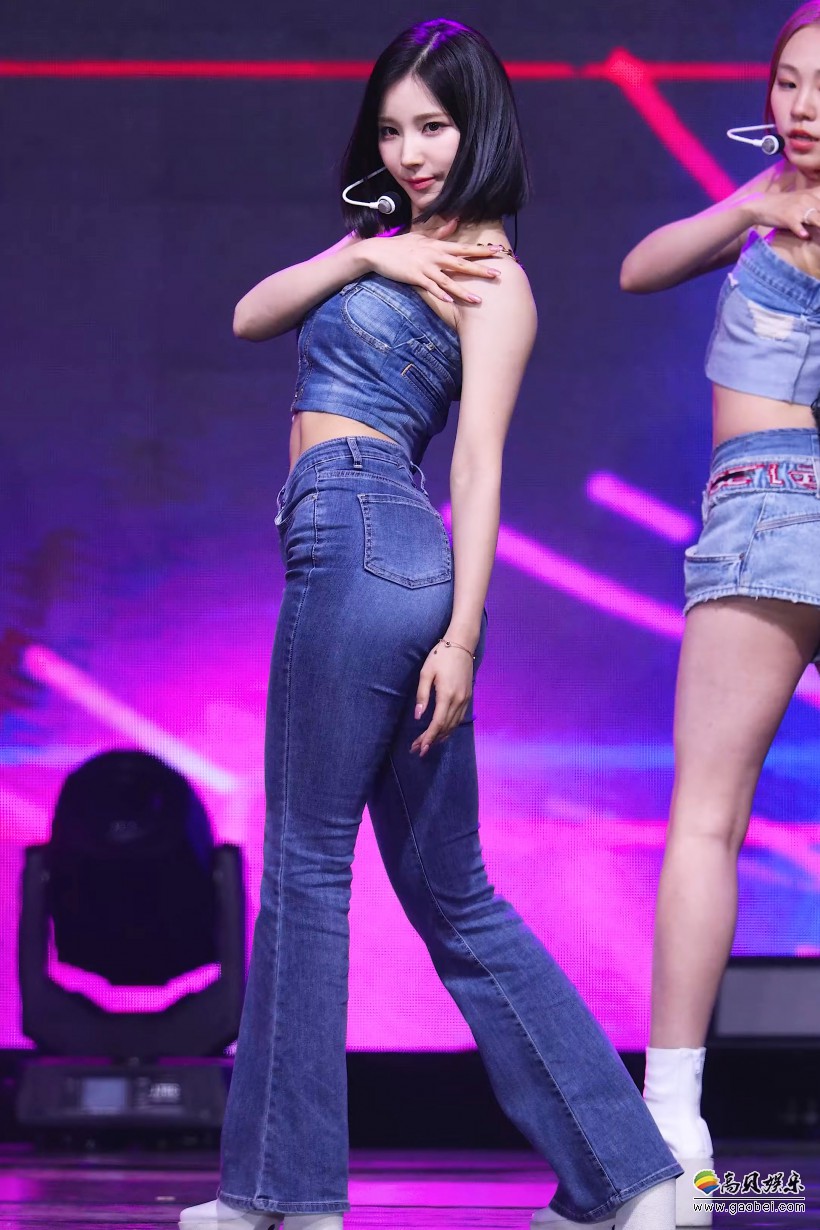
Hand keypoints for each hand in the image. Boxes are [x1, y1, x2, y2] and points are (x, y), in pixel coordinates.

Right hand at [359, 219, 502, 304]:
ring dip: (463, 291)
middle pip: (461, 263)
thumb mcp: (421, 236)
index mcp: (437, 246)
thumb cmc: (400, 245)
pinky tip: (450, 301)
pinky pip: (430, 287)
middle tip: (497, 275)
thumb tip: (455, 220)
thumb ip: (440, 232)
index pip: (464, 248)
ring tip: (478, 300)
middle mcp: (434, 255)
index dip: (481, 250)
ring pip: (448, 280)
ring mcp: (424, 267)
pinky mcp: (414, 277)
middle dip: (480, 269)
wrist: (378, 251)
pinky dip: (440, 294)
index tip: (498, 251)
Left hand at [411, 639, 473, 756]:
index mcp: (446, 695)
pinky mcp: (468, 697)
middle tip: (417, 749)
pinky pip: (459, 719)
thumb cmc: (440, 656)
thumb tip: (418, 716)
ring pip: (453, 725)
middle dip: (431, 740)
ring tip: (427, 745)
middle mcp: (458, 701)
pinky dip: (450, 729)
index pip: (437, 723)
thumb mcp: (426, 673)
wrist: (462, 644)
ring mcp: (465, 700)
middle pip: (445, 727)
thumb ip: (422, 695)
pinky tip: (442, 733)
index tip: (420, 748)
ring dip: (440, 737)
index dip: (429, 738)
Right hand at [743, 187, 819, 238]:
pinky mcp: (788, 218)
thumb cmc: (783, 205)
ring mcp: (798, 209)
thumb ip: (814, 204)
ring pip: (816, 218)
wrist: (760, 205)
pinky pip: (797, 225)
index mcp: (813, 195)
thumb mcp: (801, 199)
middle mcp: (808, 200)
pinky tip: (805, 236)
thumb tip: (818, 216)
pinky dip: (802, 232)